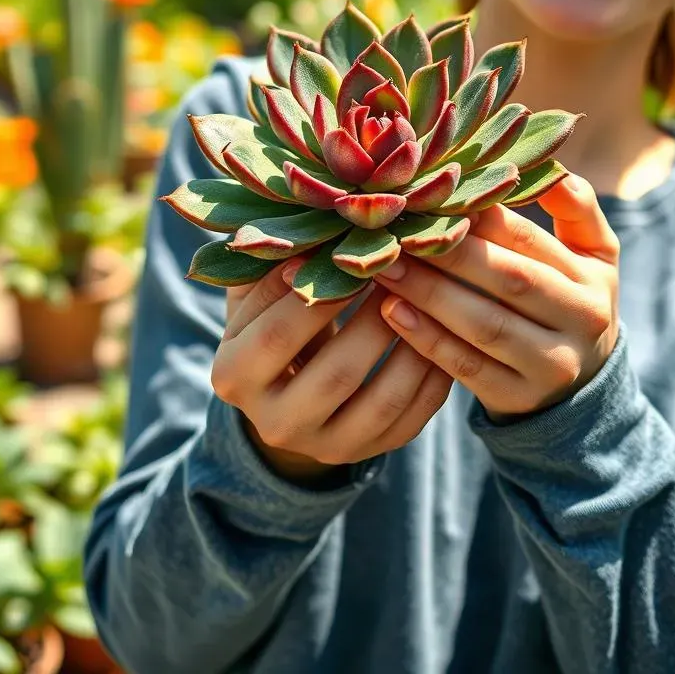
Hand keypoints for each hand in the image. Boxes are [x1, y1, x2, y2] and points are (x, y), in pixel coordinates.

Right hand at [213, 260, 453, 484]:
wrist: (286, 387)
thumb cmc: (272, 317)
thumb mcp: (258, 292)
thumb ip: (274, 261)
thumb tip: (315, 223)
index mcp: (232, 377)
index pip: (277, 335)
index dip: (320, 292)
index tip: (354, 256)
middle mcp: (273, 425)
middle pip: (336, 374)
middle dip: (375, 319)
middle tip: (403, 275)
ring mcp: (325, 447)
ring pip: (383, 400)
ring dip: (414, 344)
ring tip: (428, 300)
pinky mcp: (368, 451)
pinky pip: (413, 417)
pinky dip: (434, 374)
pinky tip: (442, 333)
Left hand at [373, 175, 619, 422]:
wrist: (581, 388)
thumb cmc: (570, 301)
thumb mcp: (593, 256)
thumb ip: (578, 211)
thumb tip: (554, 172)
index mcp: (592, 278)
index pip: (530, 240)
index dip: (481, 218)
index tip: (431, 197)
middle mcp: (580, 321)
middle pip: (510, 280)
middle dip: (450, 254)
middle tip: (398, 232)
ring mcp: (551, 365)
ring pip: (485, 325)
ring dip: (430, 294)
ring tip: (385, 268)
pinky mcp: (519, 399)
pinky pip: (467, 368)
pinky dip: (427, 339)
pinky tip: (392, 313)